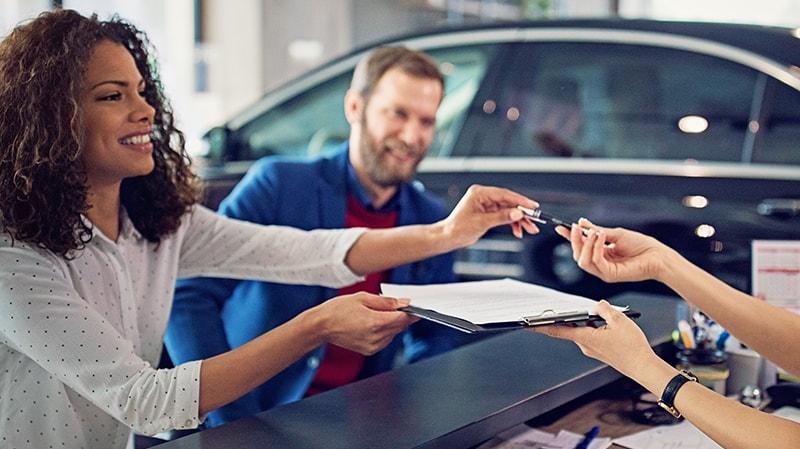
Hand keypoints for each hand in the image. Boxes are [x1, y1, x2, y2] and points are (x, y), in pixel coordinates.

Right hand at [313, 292, 417, 354]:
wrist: (322, 326)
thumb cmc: (338, 310)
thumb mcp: (363, 298)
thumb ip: (386, 301)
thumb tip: (404, 302)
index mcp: (375, 323)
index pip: (403, 318)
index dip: (411, 311)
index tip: (416, 306)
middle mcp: (376, 337)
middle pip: (400, 326)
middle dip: (402, 316)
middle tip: (396, 305)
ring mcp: (373, 346)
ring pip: (393, 333)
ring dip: (392, 323)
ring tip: (377, 313)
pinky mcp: (369, 350)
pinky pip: (385, 339)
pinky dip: (385, 331)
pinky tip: (373, 323)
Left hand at [442, 184, 539, 244]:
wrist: (449, 237)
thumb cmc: (458, 228)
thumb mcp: (481, 223)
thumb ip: (501, 217)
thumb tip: (517, 214)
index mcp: (479, 193)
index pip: (504, 194)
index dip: (520, 201)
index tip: (533, 206)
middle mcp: (483, 196)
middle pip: (509, 202)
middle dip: (522, 213)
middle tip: (534, 221)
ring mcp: (486, 204)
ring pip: (508, 210)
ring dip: (519, 220)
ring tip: (529, 229)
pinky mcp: (488, 212)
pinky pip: (504, 215)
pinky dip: (512, 223)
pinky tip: (518, 231)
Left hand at [535, 301, 655, 378]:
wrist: (643, 366)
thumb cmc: (632, 347)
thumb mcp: (619, 320)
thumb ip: (604, 309)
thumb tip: (597, 305)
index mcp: (585, 337)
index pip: (557, 330)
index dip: (541, 326)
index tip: (527, 324)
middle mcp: (585, 345)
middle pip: (569, 327)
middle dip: (563, 317)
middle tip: (553, 308)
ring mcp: (592, 349)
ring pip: (582, 330)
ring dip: (583, 321)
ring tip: (592, 311)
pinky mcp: (599, 351)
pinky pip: (591, 335)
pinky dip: (592, 327)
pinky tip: (604, 322)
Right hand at [554, 218, 667, 282]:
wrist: (658, 256)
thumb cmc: (642, 246)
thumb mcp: (616, 234)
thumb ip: (598, 231)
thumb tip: (583, 224)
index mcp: (601, 254)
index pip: (581, 247)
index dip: (570, 238)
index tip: (562, 228)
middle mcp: (601, 264)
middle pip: (578, 255)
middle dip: (575, 240)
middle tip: (576, 228)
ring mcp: (604, 271)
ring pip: (583, 261)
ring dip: (585, 244)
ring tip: (593, 232)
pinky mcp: (610, 275)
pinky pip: (596, 262)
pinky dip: (596, 248)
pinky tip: (601, 237)